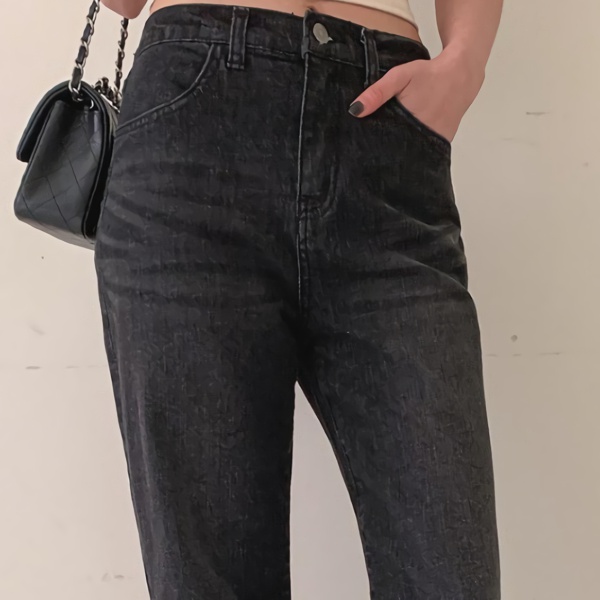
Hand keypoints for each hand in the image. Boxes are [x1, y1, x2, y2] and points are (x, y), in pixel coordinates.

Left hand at [348, 47, 484, 143]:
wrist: (461, 75)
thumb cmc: (428, 74)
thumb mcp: (400, 76)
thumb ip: (377, 92)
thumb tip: (354, 110)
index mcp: (409, 124)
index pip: (384, 145)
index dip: (373, 146)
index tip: (362, 147)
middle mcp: (423, 138)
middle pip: (397, 151)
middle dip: (384, 151)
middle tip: (370, 149)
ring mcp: (434, 142)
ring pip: (411, 152)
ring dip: (399, 151)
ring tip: (386, 146)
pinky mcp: (442, 142)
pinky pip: (423, 149)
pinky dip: (413, 146)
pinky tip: (405, 140)